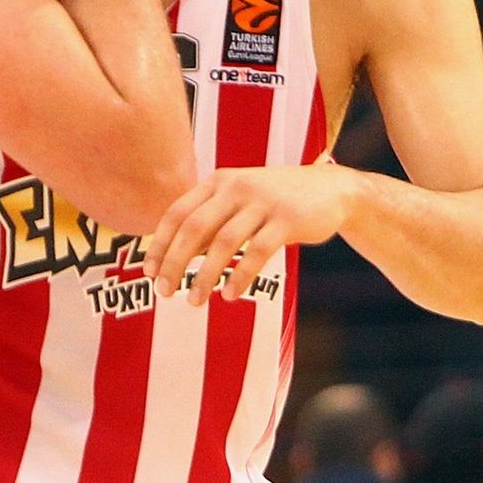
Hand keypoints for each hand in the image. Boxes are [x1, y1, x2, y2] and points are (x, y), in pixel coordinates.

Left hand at [141, 163, 358, 305]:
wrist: (333, 190)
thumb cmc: (276, 201)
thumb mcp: (240, 199)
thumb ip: (211, 219)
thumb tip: (175, 254)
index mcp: (218, 181)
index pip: (177, 212)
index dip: (160, 243)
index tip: (149, 271)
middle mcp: (236, 187)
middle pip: (193, 228)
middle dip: (174, 263)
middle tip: (163, 292)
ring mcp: (263, 201)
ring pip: (223, 243)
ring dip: (205, 276)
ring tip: (194, 301)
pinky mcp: (288, 219)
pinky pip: (257, 252)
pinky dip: (240, 276)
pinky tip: (229, 295)